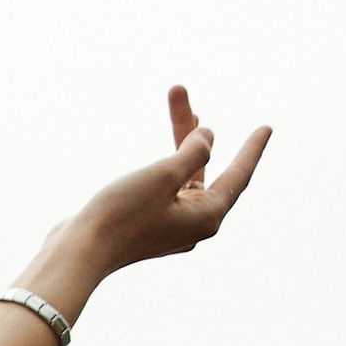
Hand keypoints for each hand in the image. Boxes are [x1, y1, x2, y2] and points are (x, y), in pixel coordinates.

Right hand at [34, 85, 270, 304]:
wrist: (78, 252)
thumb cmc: (122, 215)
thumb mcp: (164, 174)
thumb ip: (192, 152)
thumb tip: (208, 138)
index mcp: (206, 216)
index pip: (239, 176)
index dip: (252, 148)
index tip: (267, 127)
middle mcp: (193, 224)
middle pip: (205, 168)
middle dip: (195, 130)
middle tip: (180, 93)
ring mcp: (169, 226)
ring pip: (184, 174)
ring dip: (179, 140)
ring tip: (176, 103)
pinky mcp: (147, 225)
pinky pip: (168, 186)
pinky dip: (169, 162)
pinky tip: (167, 147)